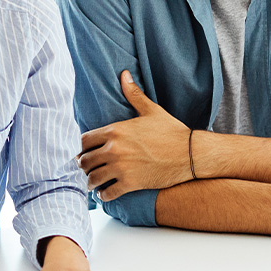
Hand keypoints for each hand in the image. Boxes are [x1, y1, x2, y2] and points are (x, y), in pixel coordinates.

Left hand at [78, 70, 191, 199]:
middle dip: (84, 165)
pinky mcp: (130, 184)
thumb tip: (124, 74)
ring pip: (92, 179)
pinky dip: (103, 195)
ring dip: (91, 182)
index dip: (81, 147)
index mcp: (115, 131)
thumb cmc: (171, 131)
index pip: (83, 141)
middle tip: (87, 168)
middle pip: (84, 161)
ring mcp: (121, 168)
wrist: (190, 154)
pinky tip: (105, 192)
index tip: (84, 151)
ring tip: (93, 182)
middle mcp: (114, 149)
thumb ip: (133, 94)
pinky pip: (107, 194)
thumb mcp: (151, 110)